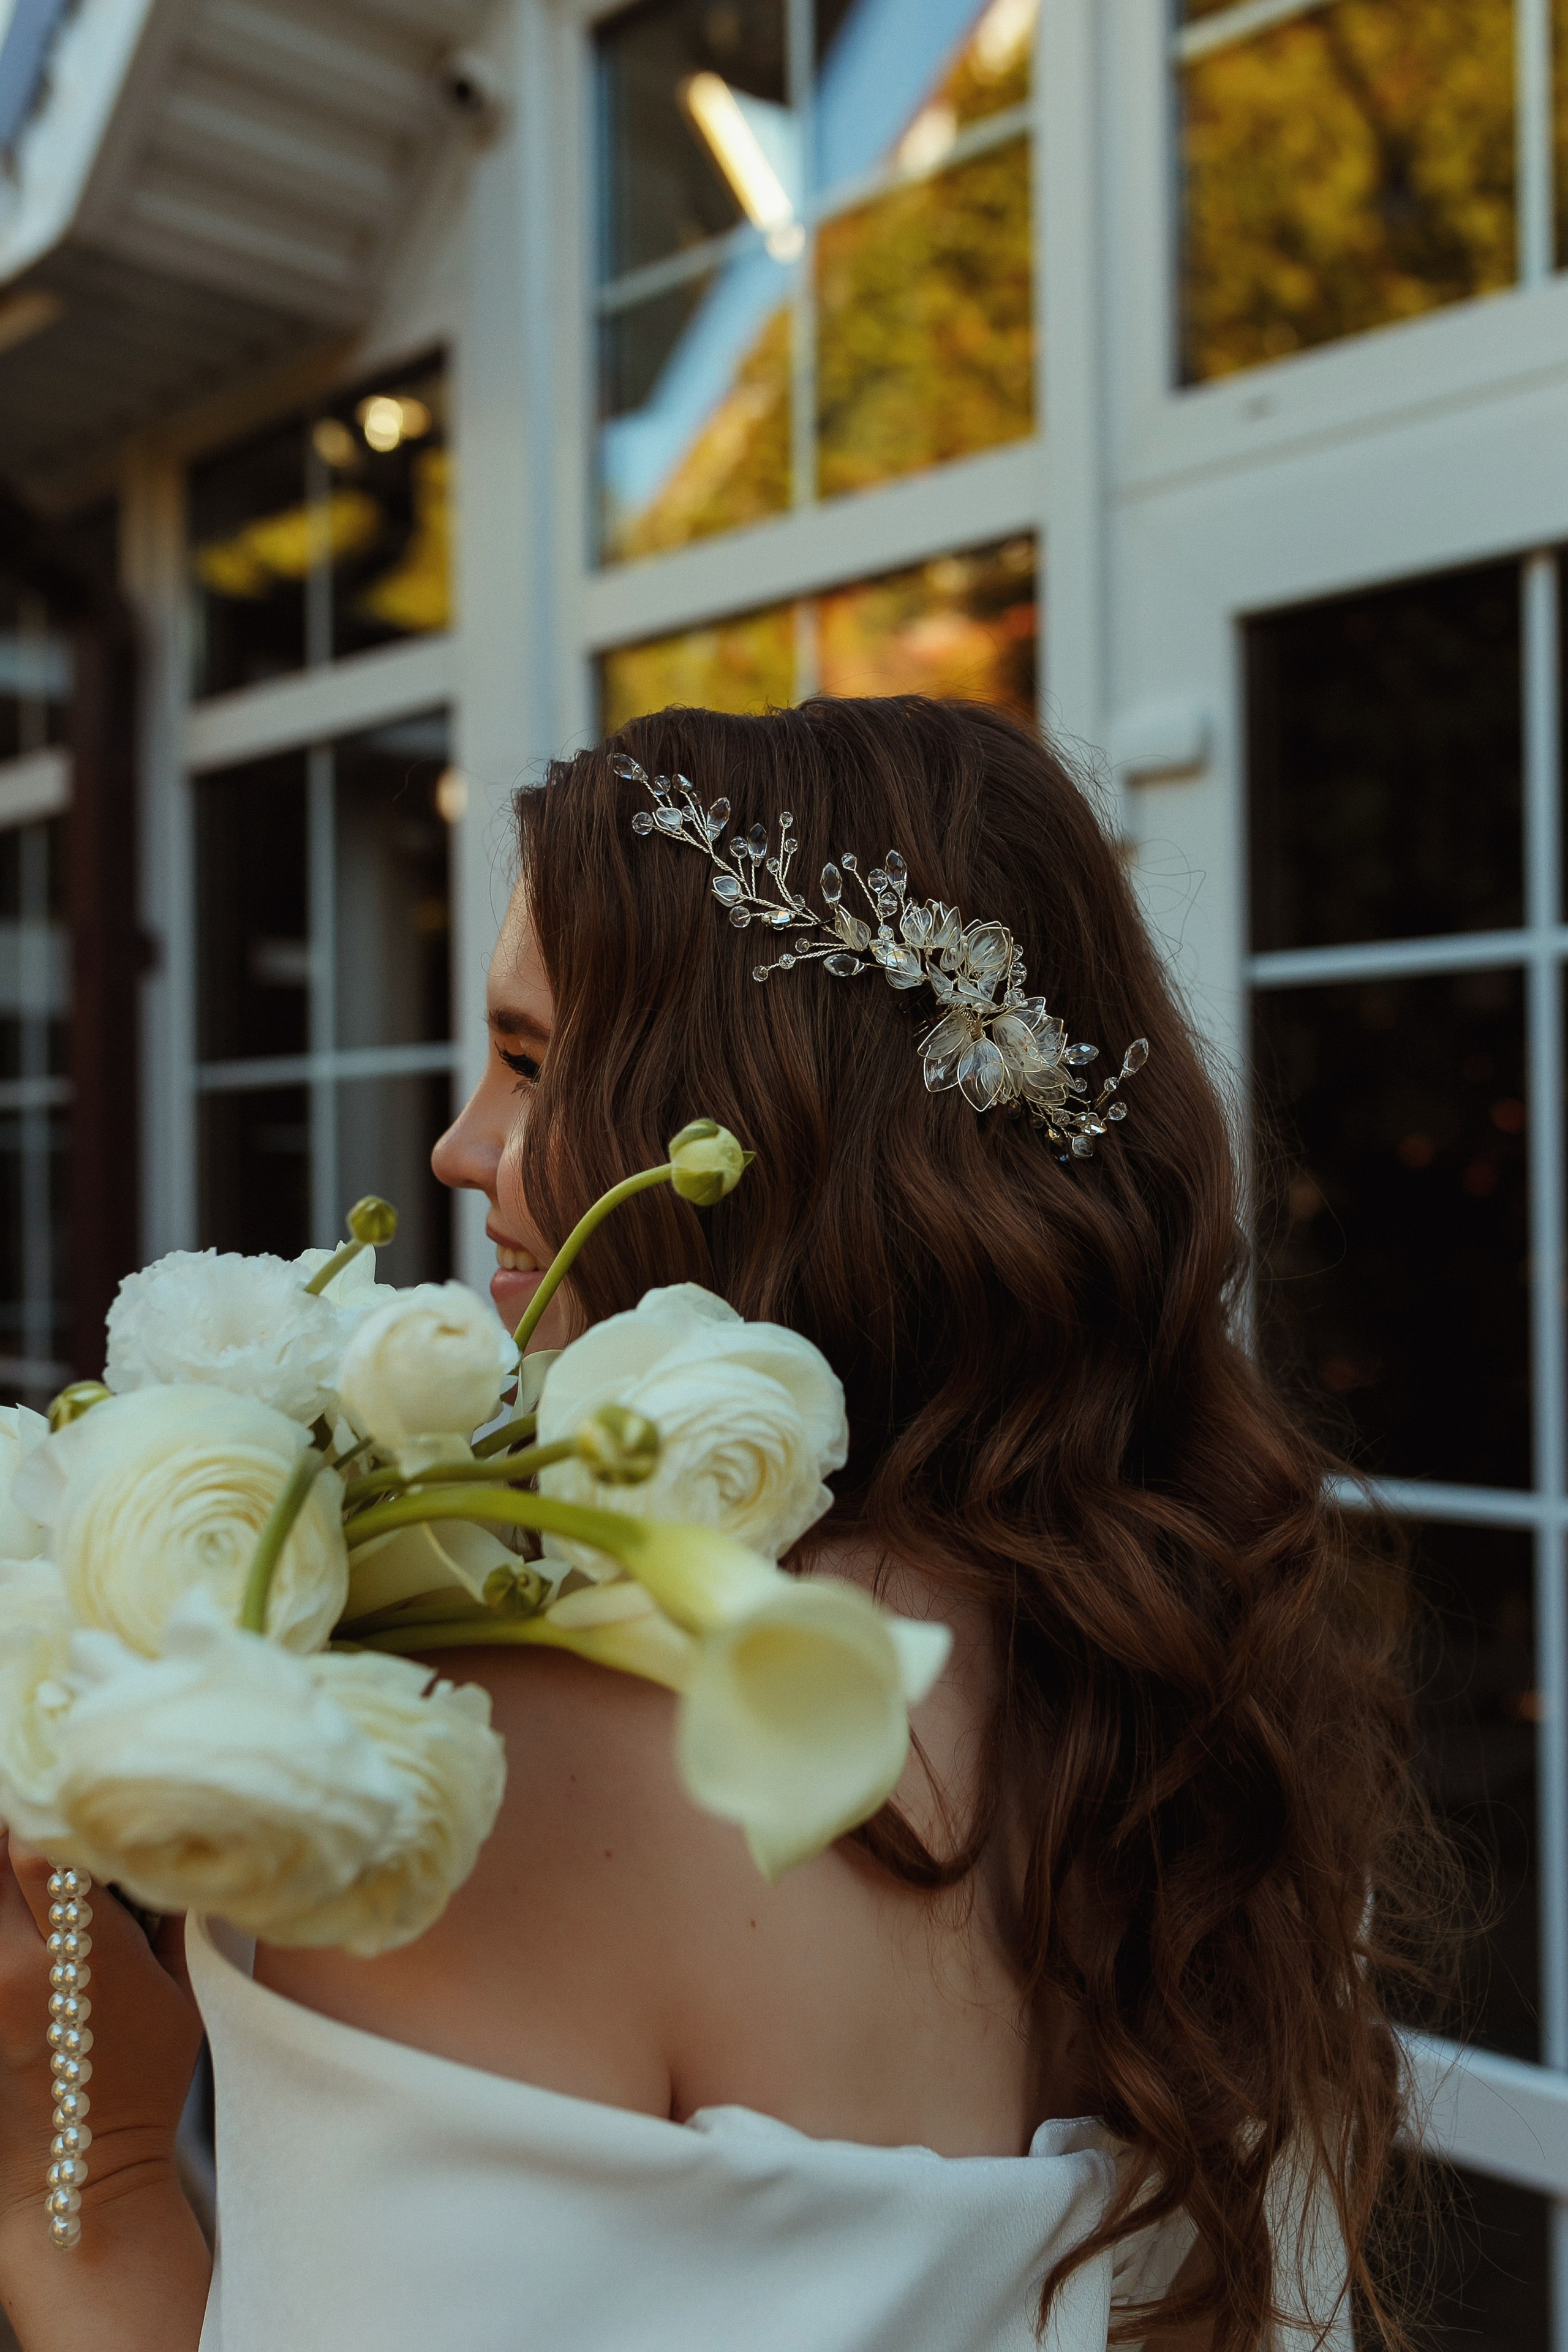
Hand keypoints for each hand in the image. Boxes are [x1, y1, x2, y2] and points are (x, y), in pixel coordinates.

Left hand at [0, 1832, 202, 2233]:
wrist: (83, 2163)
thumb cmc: (145, 2074)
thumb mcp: (179, 1986)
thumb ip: (170, 1910)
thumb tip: (172, 1843)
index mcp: (81, 1958)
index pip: (40, 1853)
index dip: (47, 1807)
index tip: (66, 1780)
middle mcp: (20, 1966)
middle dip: (13, 1822)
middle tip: (35, 1795)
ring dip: (0, 1861)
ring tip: (22, 1843)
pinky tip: (12, 1891)